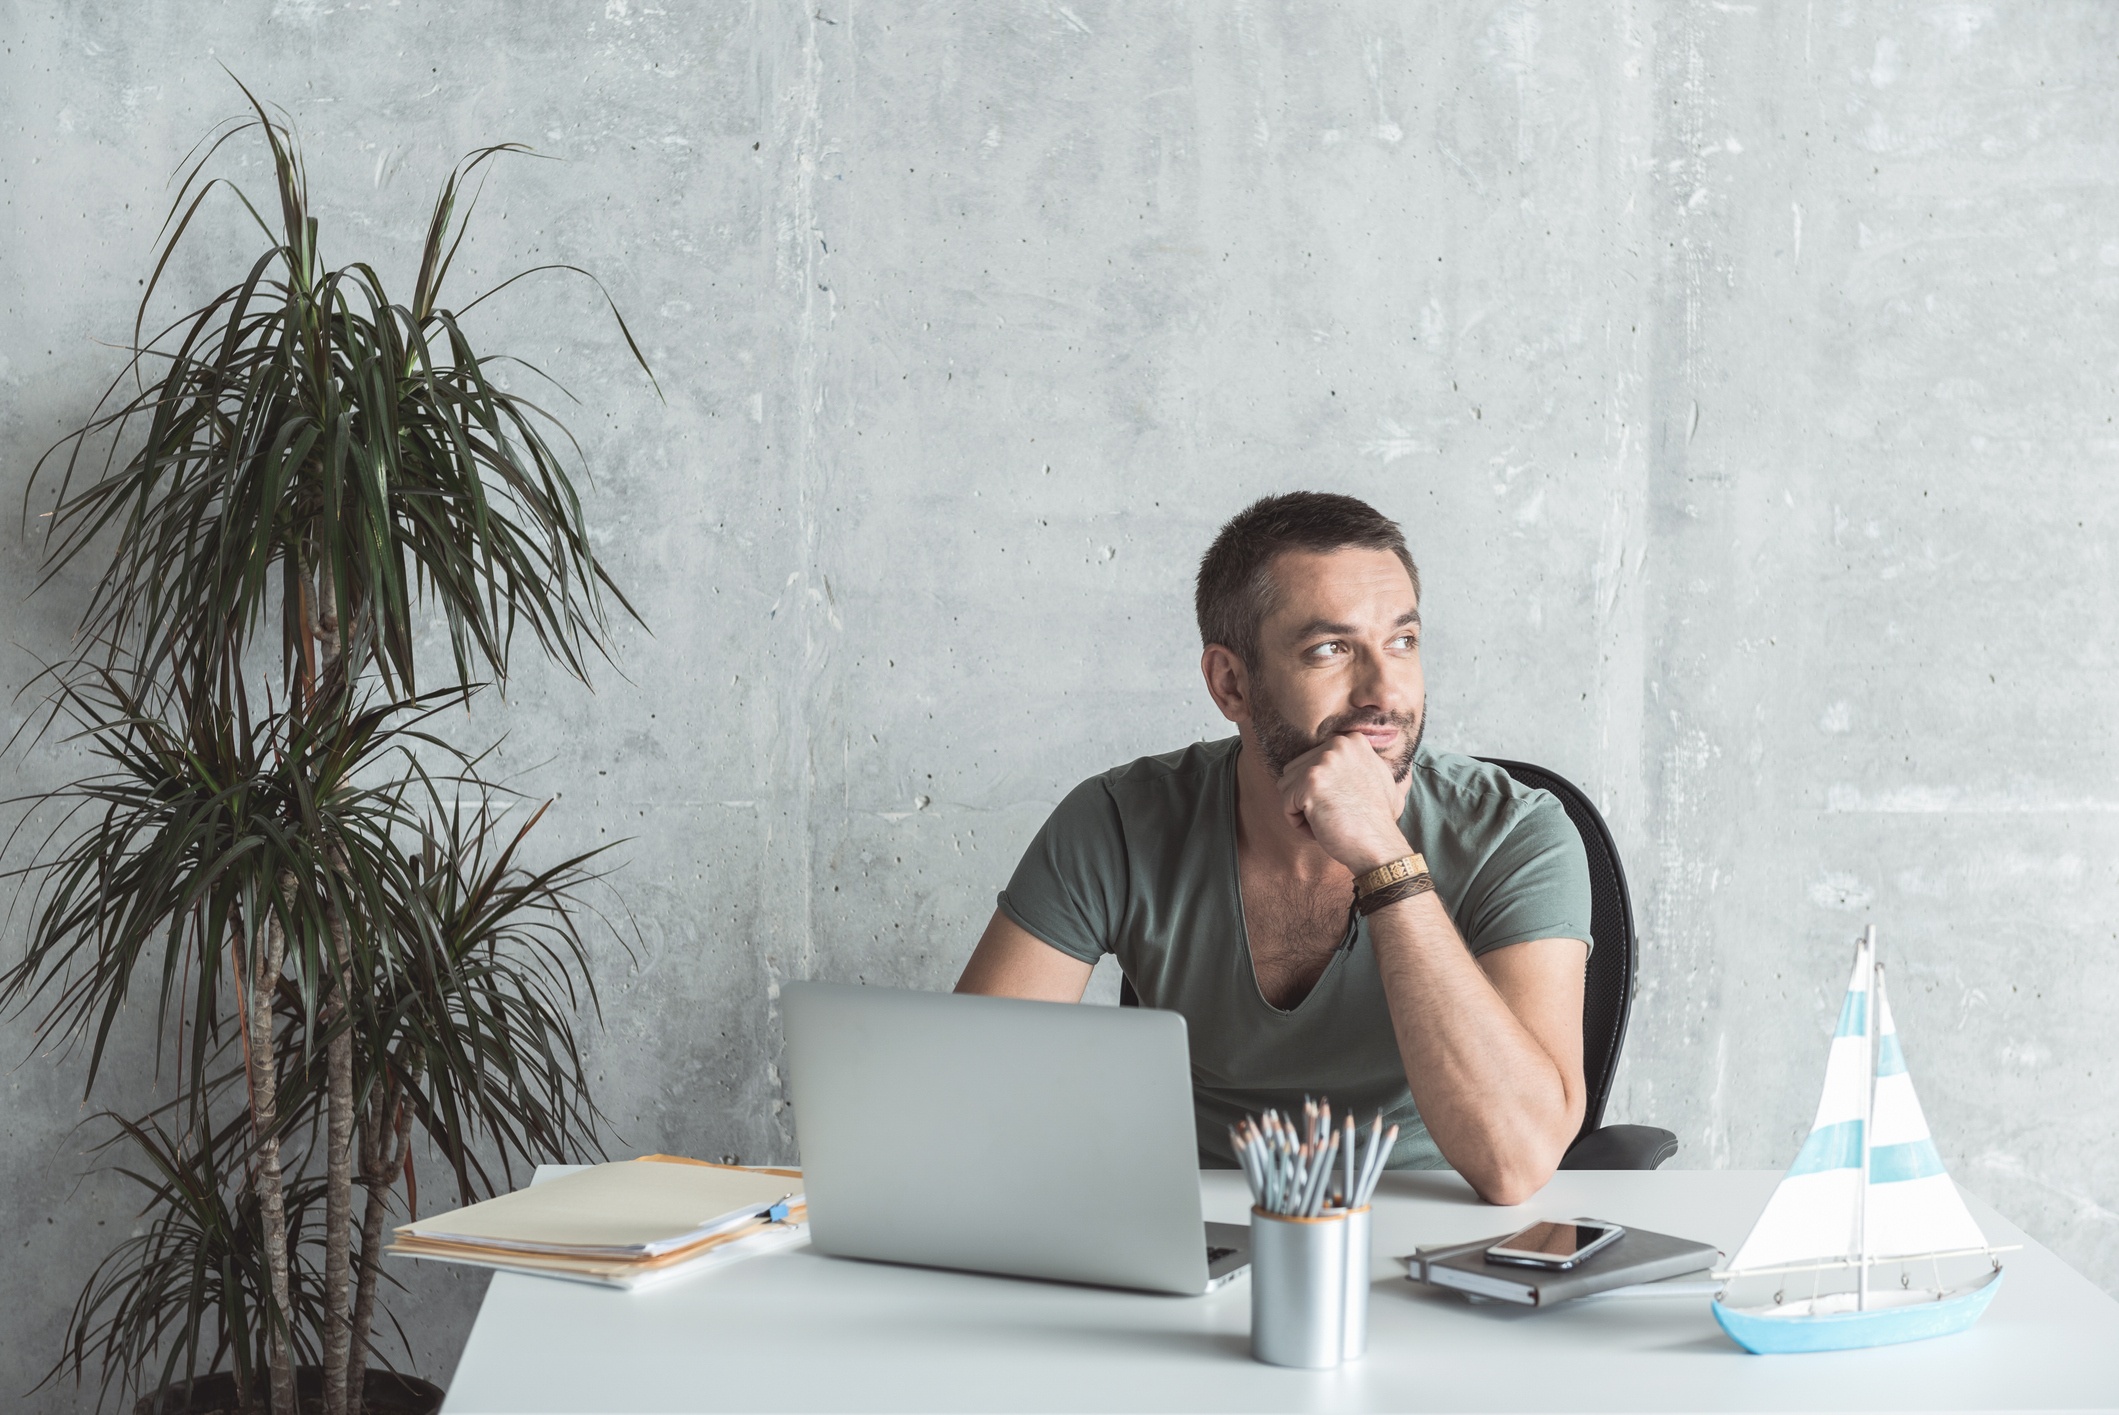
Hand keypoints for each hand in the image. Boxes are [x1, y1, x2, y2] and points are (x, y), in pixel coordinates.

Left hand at [1276, 731, 1413, 873]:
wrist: (1380, 846)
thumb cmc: (1378, 820)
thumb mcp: (1378, 777)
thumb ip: (1360, 762)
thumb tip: (1353, 747)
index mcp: (1351, 741)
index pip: (1311, 761)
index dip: (1321, 789)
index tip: (1342, 804)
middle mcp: (1338, 745)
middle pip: (1295, 772)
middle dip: (1307, 799)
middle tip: (1334, 816)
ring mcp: (1323, 762)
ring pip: (1286, 787)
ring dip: (1301, 810)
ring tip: (1328, 822)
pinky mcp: (1310, 783)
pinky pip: (1286, 805)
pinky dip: (1298, 824)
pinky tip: (1320, 829)